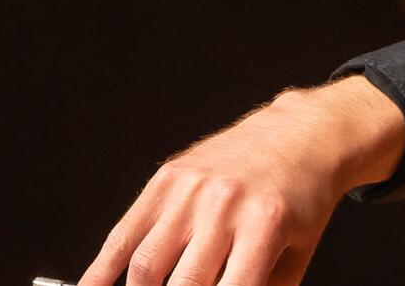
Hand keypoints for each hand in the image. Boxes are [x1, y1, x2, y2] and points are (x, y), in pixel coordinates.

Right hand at [77, 77, 404, 285]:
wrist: (302, 135)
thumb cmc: (301, 196)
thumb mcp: (297, 251)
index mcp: (264, 224)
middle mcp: (224, 203)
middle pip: (183, 284)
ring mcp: (191, 189)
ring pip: (146, 265)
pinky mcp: (168, 178)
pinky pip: (125, 233)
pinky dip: (102, 270)